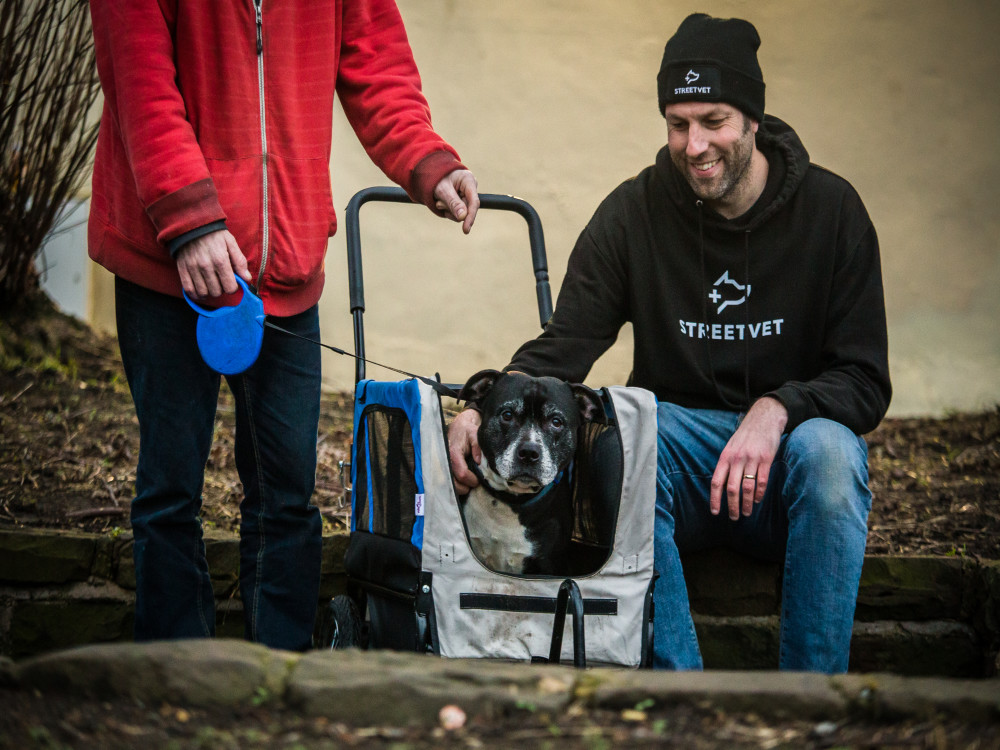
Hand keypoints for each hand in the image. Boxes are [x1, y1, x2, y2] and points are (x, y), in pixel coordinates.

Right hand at [176, 229, 251, 298]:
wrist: (191, 224)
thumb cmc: (214, 234)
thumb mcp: (231, 243)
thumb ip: (240, 262)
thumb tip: (247, 279)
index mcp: (220, 260)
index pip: (230, 287)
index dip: (233, 287)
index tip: (232, 282)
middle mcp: (206, 266)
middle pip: (217, 292)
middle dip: (222, 289)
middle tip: (221, 281)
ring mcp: (193, 269)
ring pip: (203, 293)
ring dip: (209, 292)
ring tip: (212, 285)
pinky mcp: (182, 269)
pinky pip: (189, 290)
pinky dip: (196, 294)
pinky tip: (201, 289)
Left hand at [433, 169, 479, 233]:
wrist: (431, 172)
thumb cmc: (437, 178)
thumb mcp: (442, 190)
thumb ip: (453, 203)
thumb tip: (462, 218)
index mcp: (469, 181)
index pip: (474, 202)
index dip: (470, 217)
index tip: (465, 230)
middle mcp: (471, 189)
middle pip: (467, 209)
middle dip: (451, 210)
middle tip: (439, 203)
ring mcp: (467, 196)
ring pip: (461, 213)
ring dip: (448, 210)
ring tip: (439, 200)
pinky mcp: (462, 202)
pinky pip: (457, 213)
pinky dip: (448, 210)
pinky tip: (442, 202)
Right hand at [448, 408, 481, 494]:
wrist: (458, 427)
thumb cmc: (467, 431)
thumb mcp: (475, 434)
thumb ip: (478, 446)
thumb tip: (478, 461)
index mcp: (453, 453)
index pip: (462, 473)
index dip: (472, 480)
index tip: (478, 480)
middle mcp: (445, 460)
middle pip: (453, 483)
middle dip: (465, 487)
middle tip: (474, 483)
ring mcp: (442, 465)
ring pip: (449, 484)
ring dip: (460, 488)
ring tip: (468, 483)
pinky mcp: (442, 467)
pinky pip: (447, 481)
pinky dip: (455, 485)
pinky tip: (462, 482)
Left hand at [710, 397, 787, 519]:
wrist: (764, 418)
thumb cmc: (746, 435)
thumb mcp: (731, 447)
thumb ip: (726, 464)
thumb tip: (721, 485)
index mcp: (725, 457)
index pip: (716, 482)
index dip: (715, 498)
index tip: (715, 512)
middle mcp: (737, 459)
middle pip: (732, 488)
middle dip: (732, 506)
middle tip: (734, 518)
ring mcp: (752, 459)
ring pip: (747, 487)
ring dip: (746, 503)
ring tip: (746, 513)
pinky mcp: (766, 458)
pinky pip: (762, 480)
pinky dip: (759, 493)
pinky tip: (757, 500)